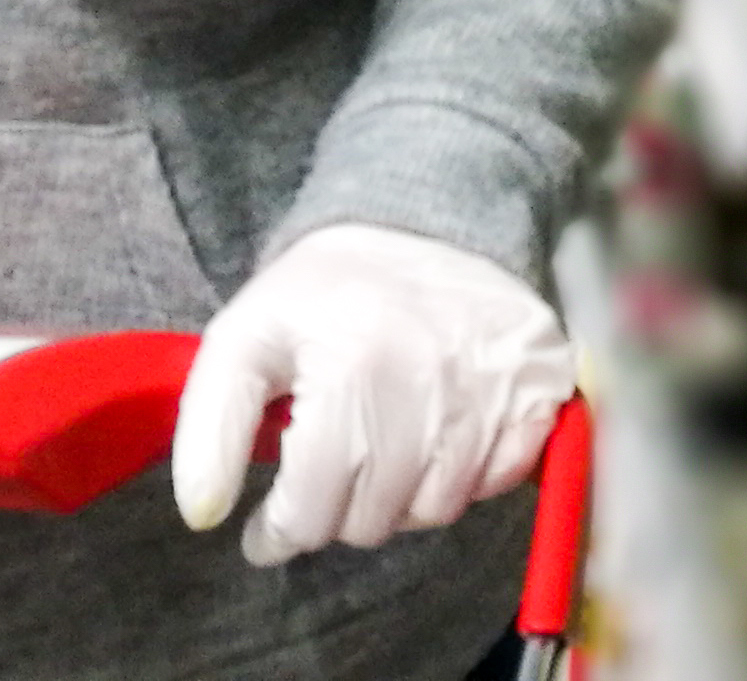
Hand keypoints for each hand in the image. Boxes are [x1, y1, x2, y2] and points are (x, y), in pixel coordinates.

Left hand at [170, 222, 571, 564]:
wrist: (429, 217)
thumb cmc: (329, 287)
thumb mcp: (245, 336)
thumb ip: (209, 430)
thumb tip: (203, 515)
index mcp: (352, 370)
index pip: (312, 510)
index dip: (279, 528)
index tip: (270, 524)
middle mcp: (432, 385)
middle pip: (373, 520)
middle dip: (338, 508)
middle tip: (328, 468)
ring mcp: (497, 390)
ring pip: (435, 511)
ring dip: (399, 497)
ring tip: (379, 448)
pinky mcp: (543, 390)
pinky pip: (497, 482)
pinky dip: (464, 476)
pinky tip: (435, 437)